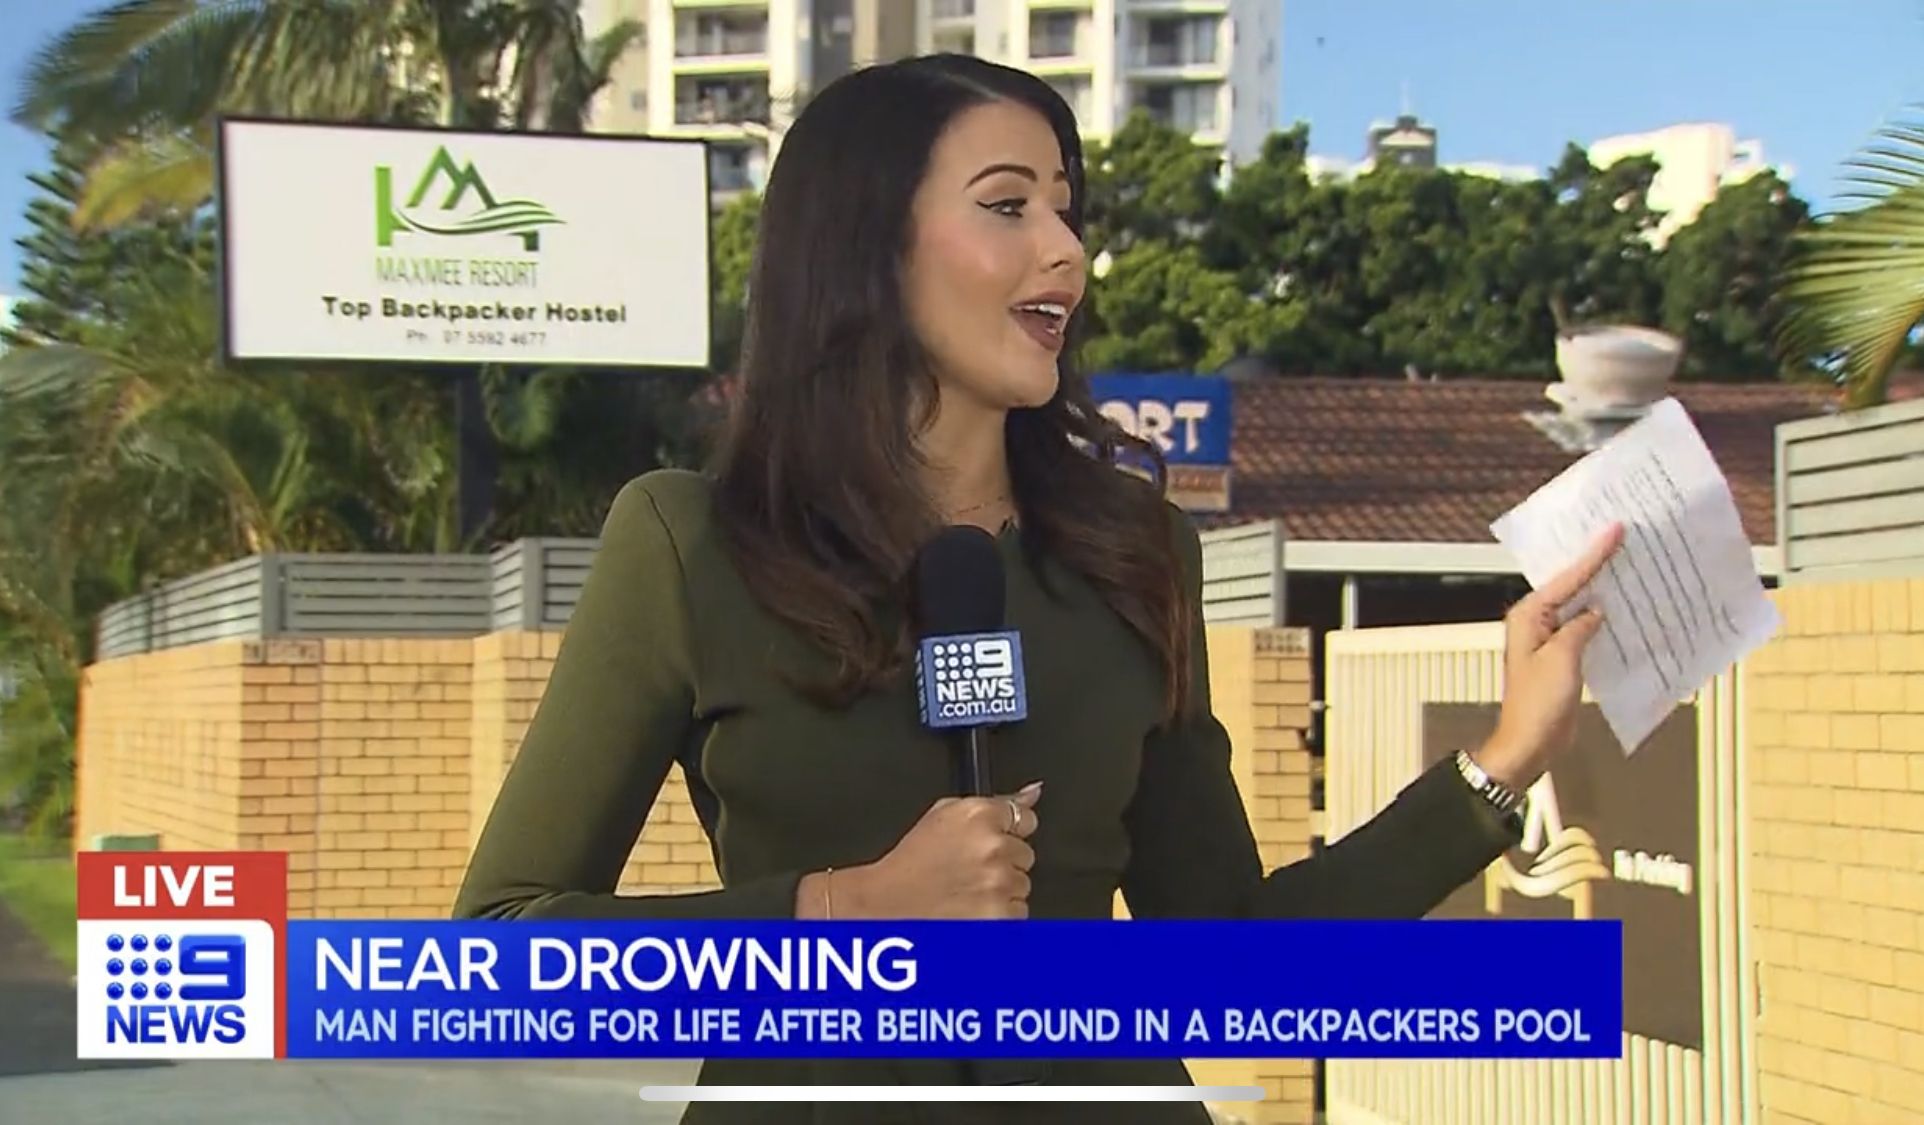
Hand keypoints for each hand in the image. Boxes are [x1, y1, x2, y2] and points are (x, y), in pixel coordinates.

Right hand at [796, 782, 1041, 919]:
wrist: (885, 907)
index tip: (989, 844)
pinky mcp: (1000, 916)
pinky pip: (1018, 914)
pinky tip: (971, 911)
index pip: (1025, 818)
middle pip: (1025, 854)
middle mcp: (992, 846)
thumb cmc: (910, 865)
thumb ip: (997, 802)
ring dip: (1001, 891)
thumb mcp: (946, 816)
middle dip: (1003, 863)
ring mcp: (998, 883)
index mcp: (979, 815)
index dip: (1007, 833)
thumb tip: (1033, 792)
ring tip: (966, 893)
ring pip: (1023, 886)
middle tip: (968, 872)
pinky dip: (999, 916)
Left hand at [1476, 523, 1624, 789]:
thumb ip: (1580, 628)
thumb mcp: (1563, 660)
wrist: (1530, 744)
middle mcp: (1536, 622)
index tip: (1616, 529)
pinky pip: (1584, 629)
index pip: (1568, 577)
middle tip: (1626, 539)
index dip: (1594, 553)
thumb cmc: (1539, 704)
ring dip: (1603, 591)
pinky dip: (1604, 620)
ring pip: (1580, 605)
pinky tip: (1624, 611)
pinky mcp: (1562, 657)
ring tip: (1631, 568)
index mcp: (1529, 615)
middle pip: (1572, 585)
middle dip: (1598, 565)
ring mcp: (1549, 639)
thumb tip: (1596, 610)